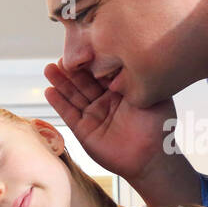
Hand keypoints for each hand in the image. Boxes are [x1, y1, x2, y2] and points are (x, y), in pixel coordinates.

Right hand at [42, 61, 196, 205]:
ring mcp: (93, 115)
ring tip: (49, 69)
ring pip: (73, 95)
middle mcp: (105, 100)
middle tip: (60, 58)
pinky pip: (69, 114)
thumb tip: (121, 61)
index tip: (81, 49)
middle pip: (83, 82)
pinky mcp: (83, 130)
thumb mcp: (154, 94)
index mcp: (121, 90)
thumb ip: (138, 78)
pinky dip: (59, 103)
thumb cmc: (158, 127)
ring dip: (60, 82)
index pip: (101, 72)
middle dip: (71, 70)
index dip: (90, 61)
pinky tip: (49, 91)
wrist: (151, 158)